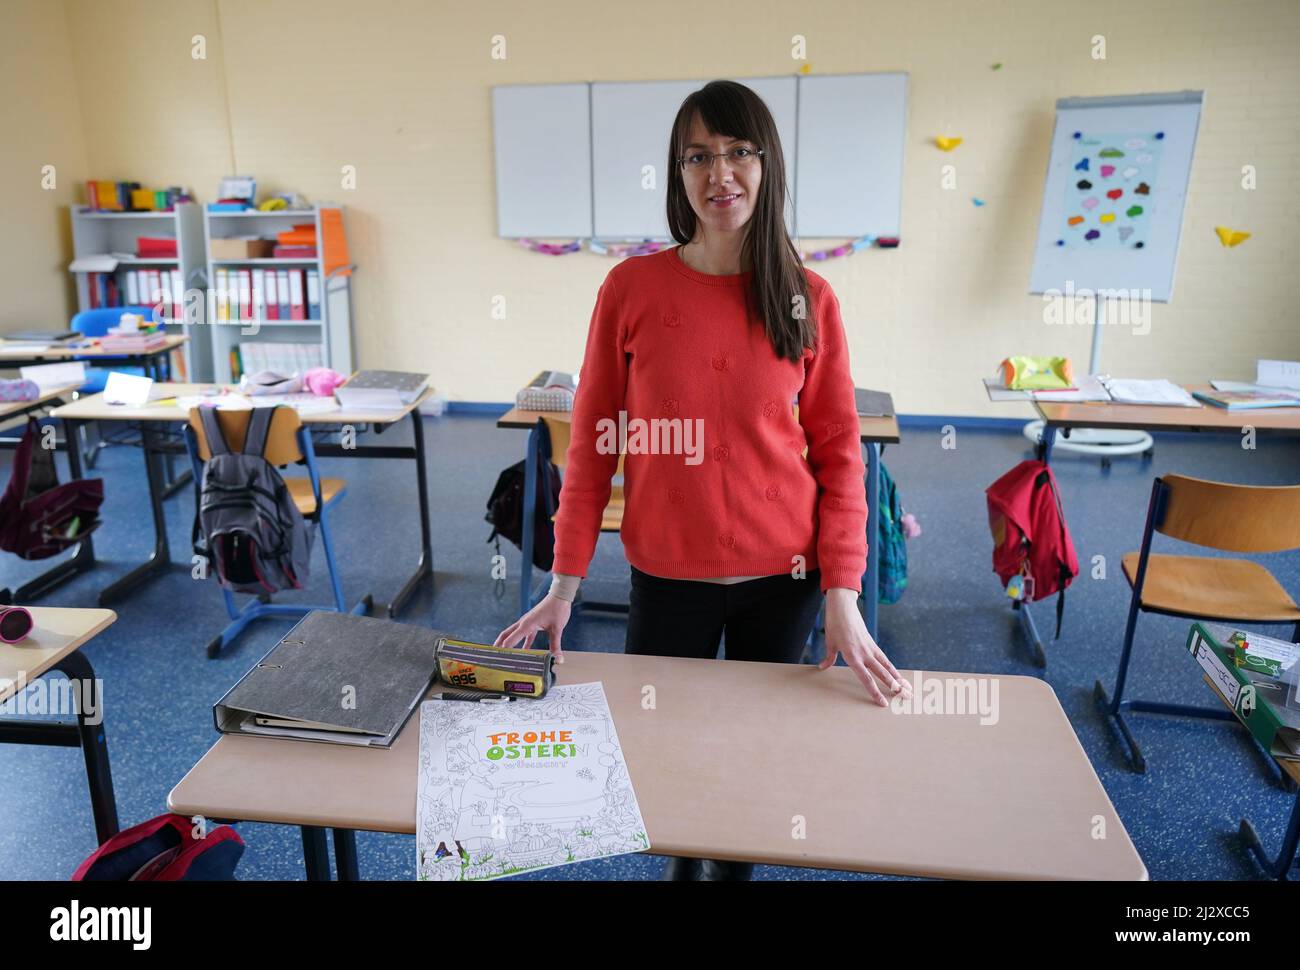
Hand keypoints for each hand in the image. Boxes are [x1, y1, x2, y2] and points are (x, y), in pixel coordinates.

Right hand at [494, 592, 571, 662]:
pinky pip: (524, 635)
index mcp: (527, 624)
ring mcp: (527, 622)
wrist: (560, 596)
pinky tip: (524, 652)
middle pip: (506, 634)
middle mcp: (524, 622)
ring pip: (513, 634)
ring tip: (504, 654)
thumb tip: (558, 659)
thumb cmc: (557, 609)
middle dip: (499, 644)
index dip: (504, 649)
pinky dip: (522, 643)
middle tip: (492, 654)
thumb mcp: (557, 628)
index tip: (498, 658)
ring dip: (508, 643)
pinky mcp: (532, 623)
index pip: (511, 639)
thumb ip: (555, 645)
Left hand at [819, 588, 910, 706]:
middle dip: (895, 687)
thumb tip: (822, 667)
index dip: (875, 692)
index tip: (883, 703)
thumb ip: (829, 657)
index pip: (866, 679)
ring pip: (887, 666)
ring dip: (898, 678)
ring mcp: (870, 648)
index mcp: (853, 656)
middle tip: (907, 697)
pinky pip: (884, 658)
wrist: (843, 607)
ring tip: (908, 689)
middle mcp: (864, 654)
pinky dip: (891, 668)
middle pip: (883, 674)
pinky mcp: (872, 643)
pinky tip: (897, 675)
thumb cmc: (835, 625)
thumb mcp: (829, 642)